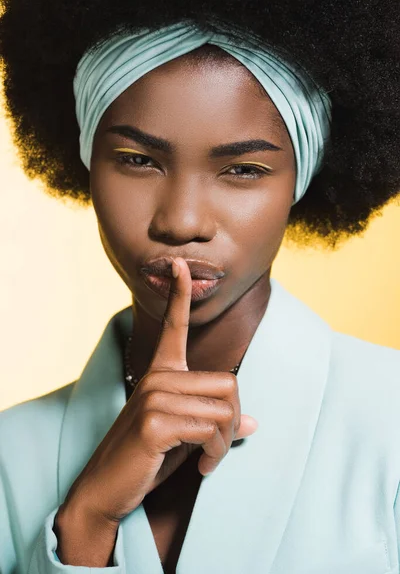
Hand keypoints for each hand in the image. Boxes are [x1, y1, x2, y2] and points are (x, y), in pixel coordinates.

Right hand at [61, 257, 257, 526]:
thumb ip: (213, 420)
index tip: (179, 263)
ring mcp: (154, 397)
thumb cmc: (147, 457)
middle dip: (234, 421)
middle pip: (229, 384)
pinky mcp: (154, 422)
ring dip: (223, 443)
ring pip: (223, 410)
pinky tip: (201, 467)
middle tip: (218, 446)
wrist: (107, 489)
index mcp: (162, 373)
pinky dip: (214, 454)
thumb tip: (253, 423)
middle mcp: (158, 378)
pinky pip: (210, 430)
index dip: (178, 293)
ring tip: (207, 459)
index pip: (173, 325)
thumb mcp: (184, 433)